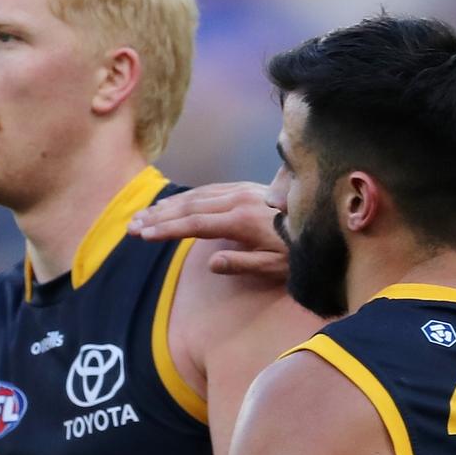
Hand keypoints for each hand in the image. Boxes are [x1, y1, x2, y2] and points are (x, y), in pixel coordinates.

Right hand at [128, 182, 288, 281]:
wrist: (324, 218)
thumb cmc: (300, 250)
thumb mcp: (277, 266)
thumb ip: (243, 263)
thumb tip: (211, 263)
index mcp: (243, 220)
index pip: (195, 224)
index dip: (167, 229)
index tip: (143, 235)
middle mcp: (239, 200)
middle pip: (189, 206)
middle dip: (158, 216)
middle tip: (131, 225)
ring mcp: (242, 191)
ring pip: (197, 195)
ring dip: (168, 205)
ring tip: (143, 215)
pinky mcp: (246, 189)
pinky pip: (210, 189)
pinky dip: (187, 196)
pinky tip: (174, 203)